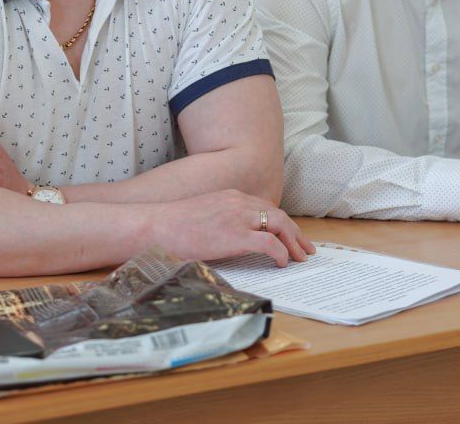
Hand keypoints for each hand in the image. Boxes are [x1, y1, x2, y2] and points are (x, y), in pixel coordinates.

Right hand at [142, 190, 314, 267]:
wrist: (155, 226)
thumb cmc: (171, 226)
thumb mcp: (202, 216)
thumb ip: (220, 221)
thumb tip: (229, 238)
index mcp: (231, 196)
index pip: (266, 207)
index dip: (283, 222)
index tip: (291, 235)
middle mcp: (239, 202)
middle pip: (278, 214)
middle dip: (296, 232)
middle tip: (305, 249)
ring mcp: (238, 217)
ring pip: (279, 225)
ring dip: (293, 242)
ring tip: (300, 258)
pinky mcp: (234, 235)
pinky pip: (269, 242)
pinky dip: (280, 252)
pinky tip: (281, 263)